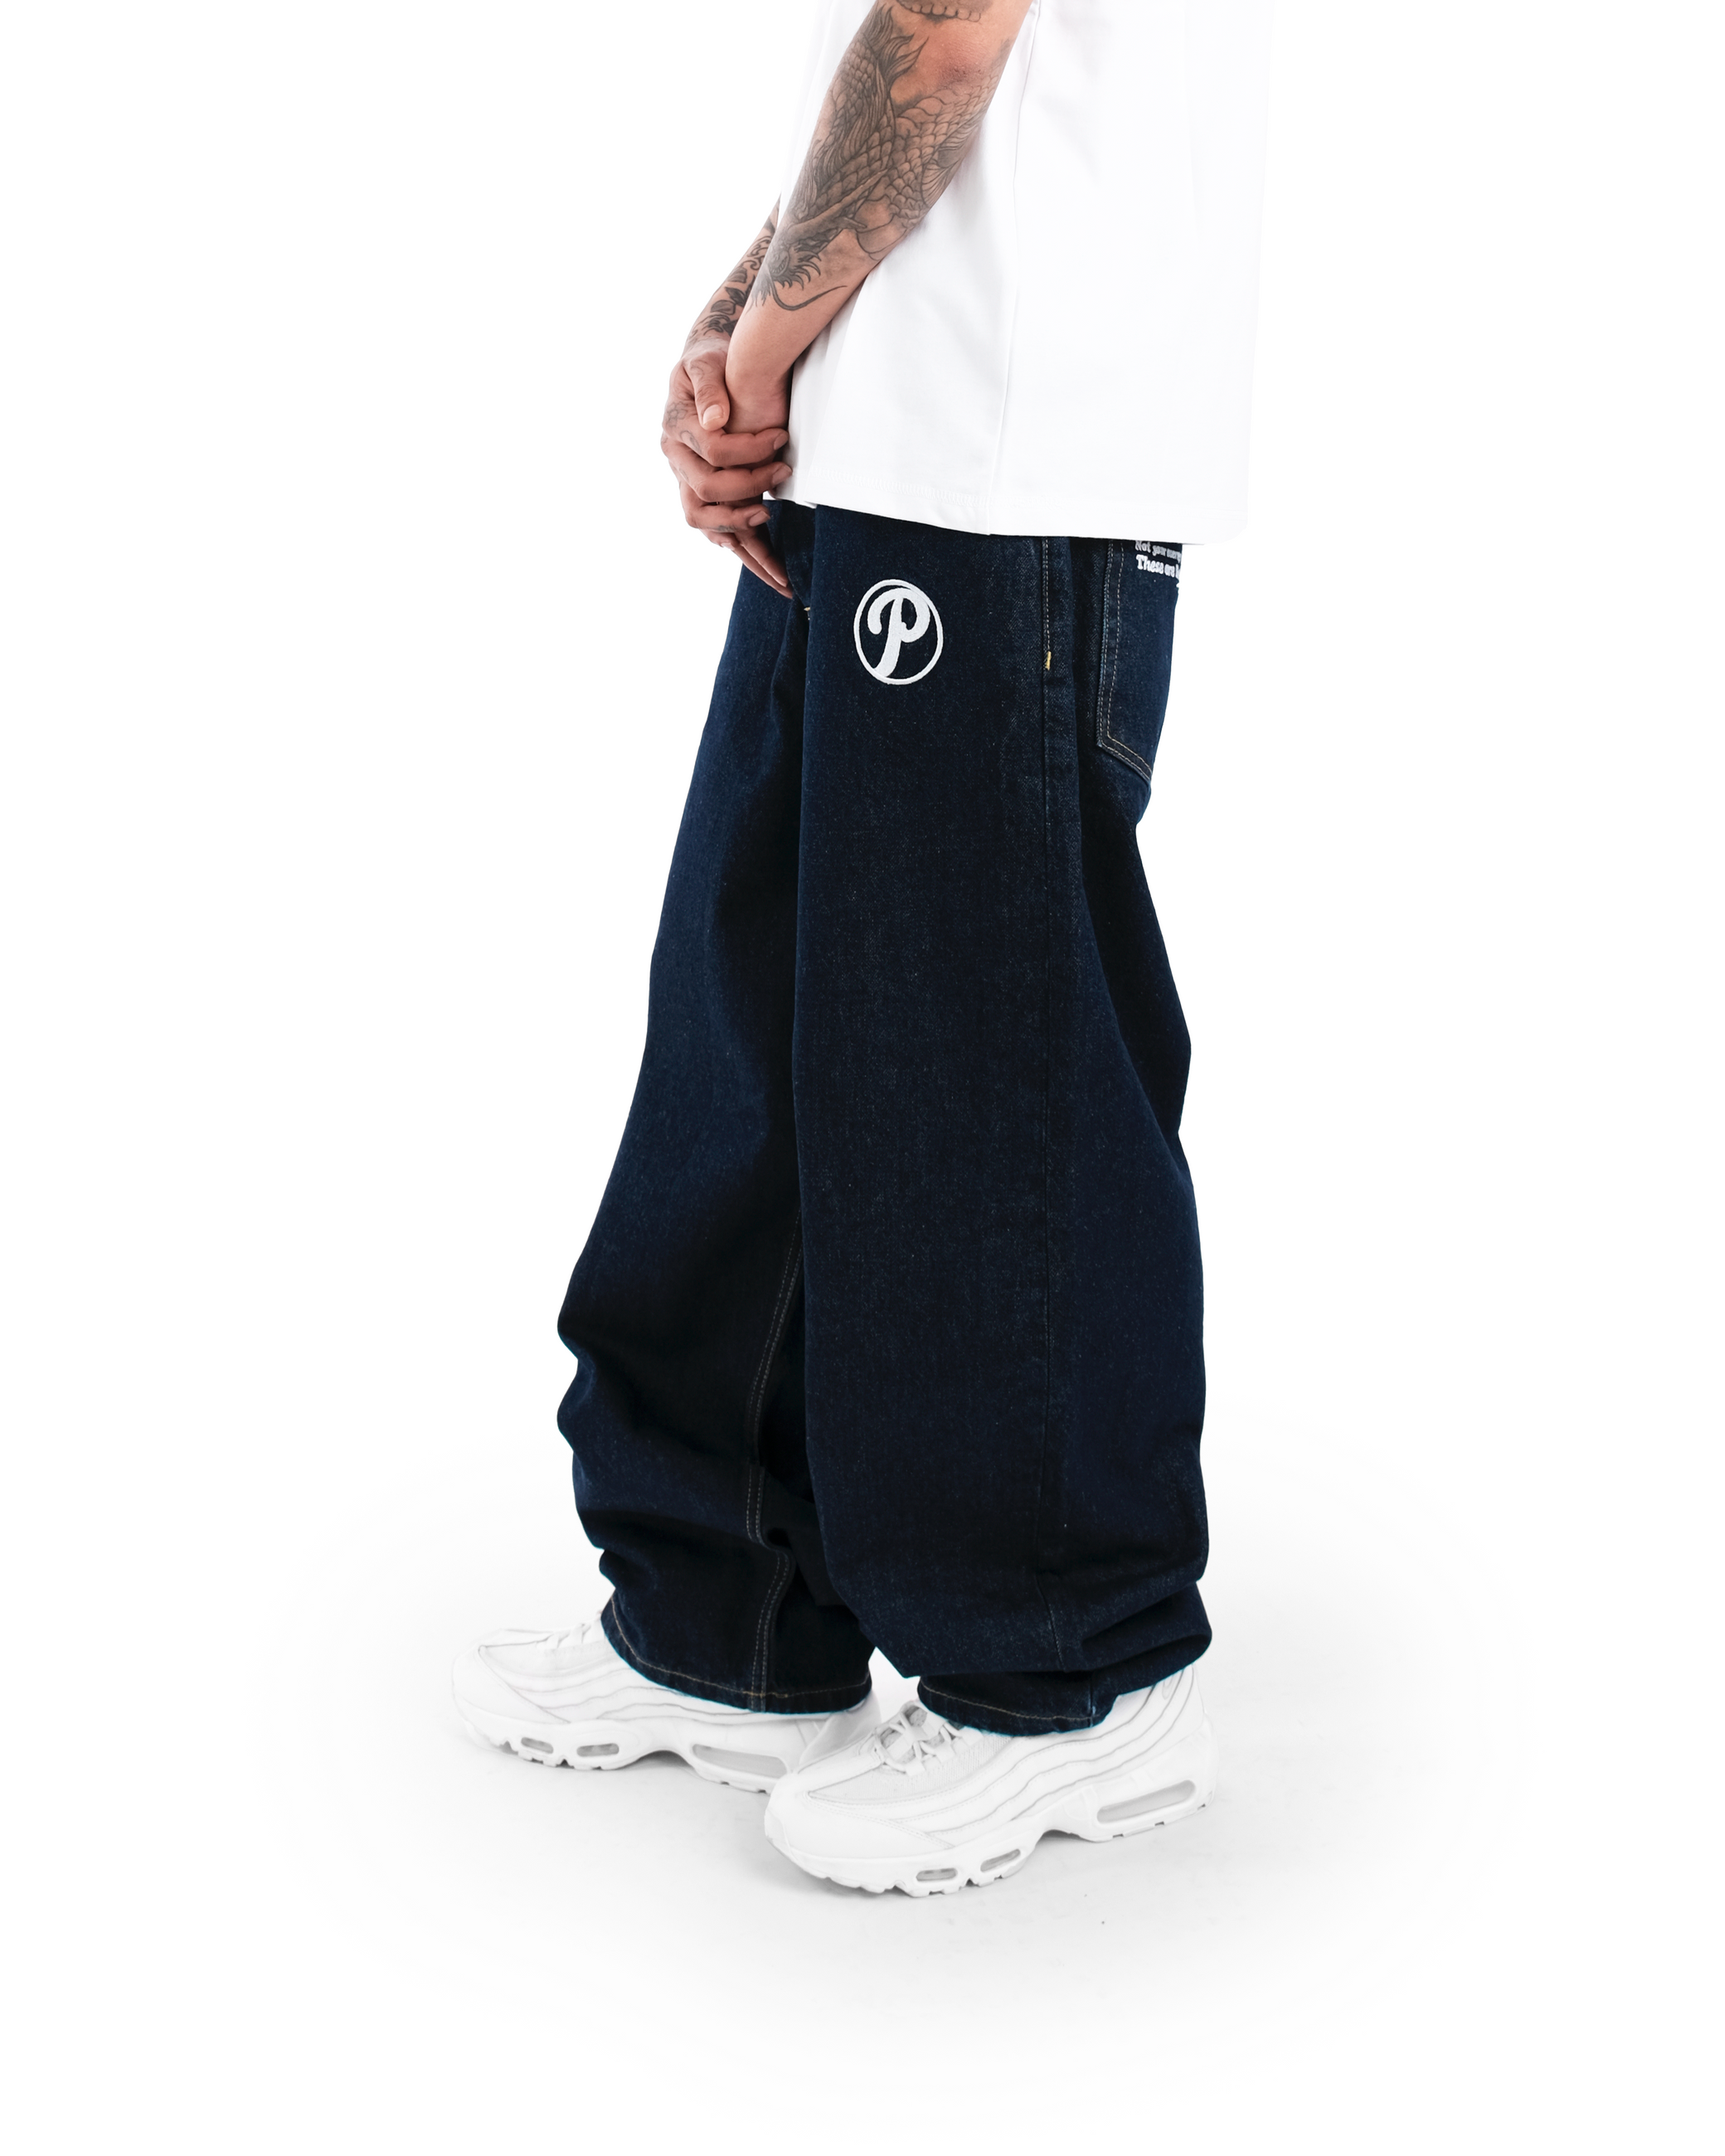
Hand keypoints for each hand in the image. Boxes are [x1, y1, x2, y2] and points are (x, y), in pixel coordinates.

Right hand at [661, 336, 792, 599]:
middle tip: (782, 478)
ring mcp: (688, 480)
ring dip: (743, 538)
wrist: (708, 369)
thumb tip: (716, 422)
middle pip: (704, 494)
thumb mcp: (705, 361)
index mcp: (676, 428)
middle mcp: (678, 459)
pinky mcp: (705, 493)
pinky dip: (745, 550)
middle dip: (747, 490)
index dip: (749, 450)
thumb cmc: (710, 361)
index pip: (712, 452)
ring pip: (706, 522)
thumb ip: (709, 387)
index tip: (782, 439)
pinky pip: (720, 529)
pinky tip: (771, 569)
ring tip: (778, 562)